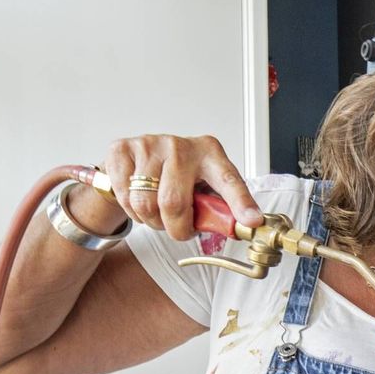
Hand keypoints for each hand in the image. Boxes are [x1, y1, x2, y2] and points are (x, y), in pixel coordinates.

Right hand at [104, 134, 263, 239]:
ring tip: (158, 212)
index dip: (241, 202)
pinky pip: (124, 196)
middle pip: (173, 203)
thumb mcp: (203, 188)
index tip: (252, 220)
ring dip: (151, 221)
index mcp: (210, 154)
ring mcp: (150, 144)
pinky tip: (138, 199)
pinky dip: (130, 210)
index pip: (229, 180)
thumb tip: (241, 228)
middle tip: (179, 229)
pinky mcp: (122, 149)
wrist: (136, 157)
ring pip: (145, 204)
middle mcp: (181, 146)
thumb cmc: (177, 176)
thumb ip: (218, 208)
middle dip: (176, 228)